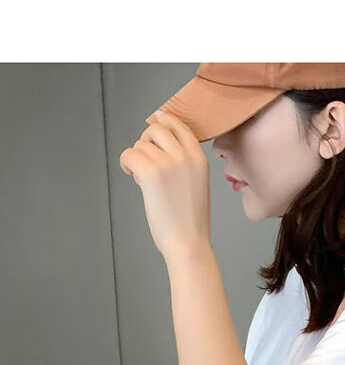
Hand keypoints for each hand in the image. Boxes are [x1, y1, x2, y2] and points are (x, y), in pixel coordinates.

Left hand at [119, 110, 210, 262]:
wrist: (188, 242)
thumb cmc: (190, 221)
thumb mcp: (197, 184)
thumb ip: (184, 163)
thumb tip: (158, 145)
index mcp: (199, 158)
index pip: (179, 125)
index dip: (164, 121)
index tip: (156, 123)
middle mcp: (185, 156)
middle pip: (157, 128)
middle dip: (146, 141)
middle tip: (145, 158)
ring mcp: (168, 162)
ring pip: (140, 144)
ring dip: (137, 158)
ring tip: (144, 178)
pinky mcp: (150, 172)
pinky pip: (129, 154)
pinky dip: (126, 164)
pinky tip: (132, 176)